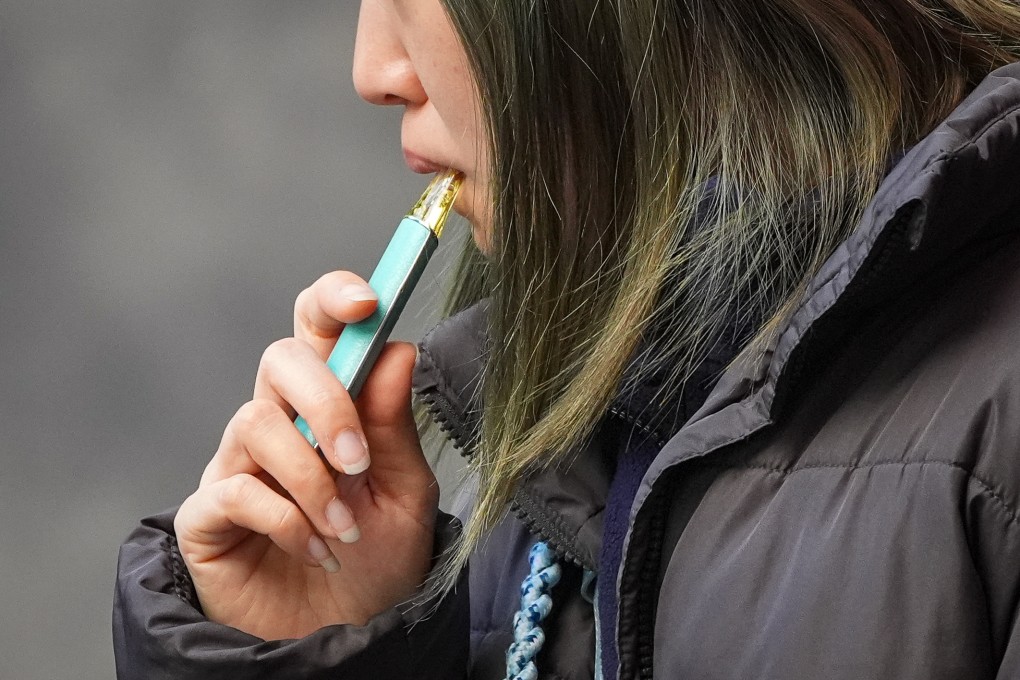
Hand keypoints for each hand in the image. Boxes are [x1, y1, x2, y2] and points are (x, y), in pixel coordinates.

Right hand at [174, 271, 438, 639]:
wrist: (342, 638)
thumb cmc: (375, 563)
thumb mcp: (404, 493)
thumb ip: (395, 427)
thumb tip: (397, 350)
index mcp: (327, 407)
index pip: (317, 330)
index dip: (332, 300)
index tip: (366, 303)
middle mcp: (277, 424)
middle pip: (279, 359)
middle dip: (325, 399)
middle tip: (357, 459)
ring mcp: (238, 466)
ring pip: (256, 422)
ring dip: (312, 478)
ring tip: (346, 529)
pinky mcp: (207, 516)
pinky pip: (232, 490)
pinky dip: (286, 520)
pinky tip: (316, 550)